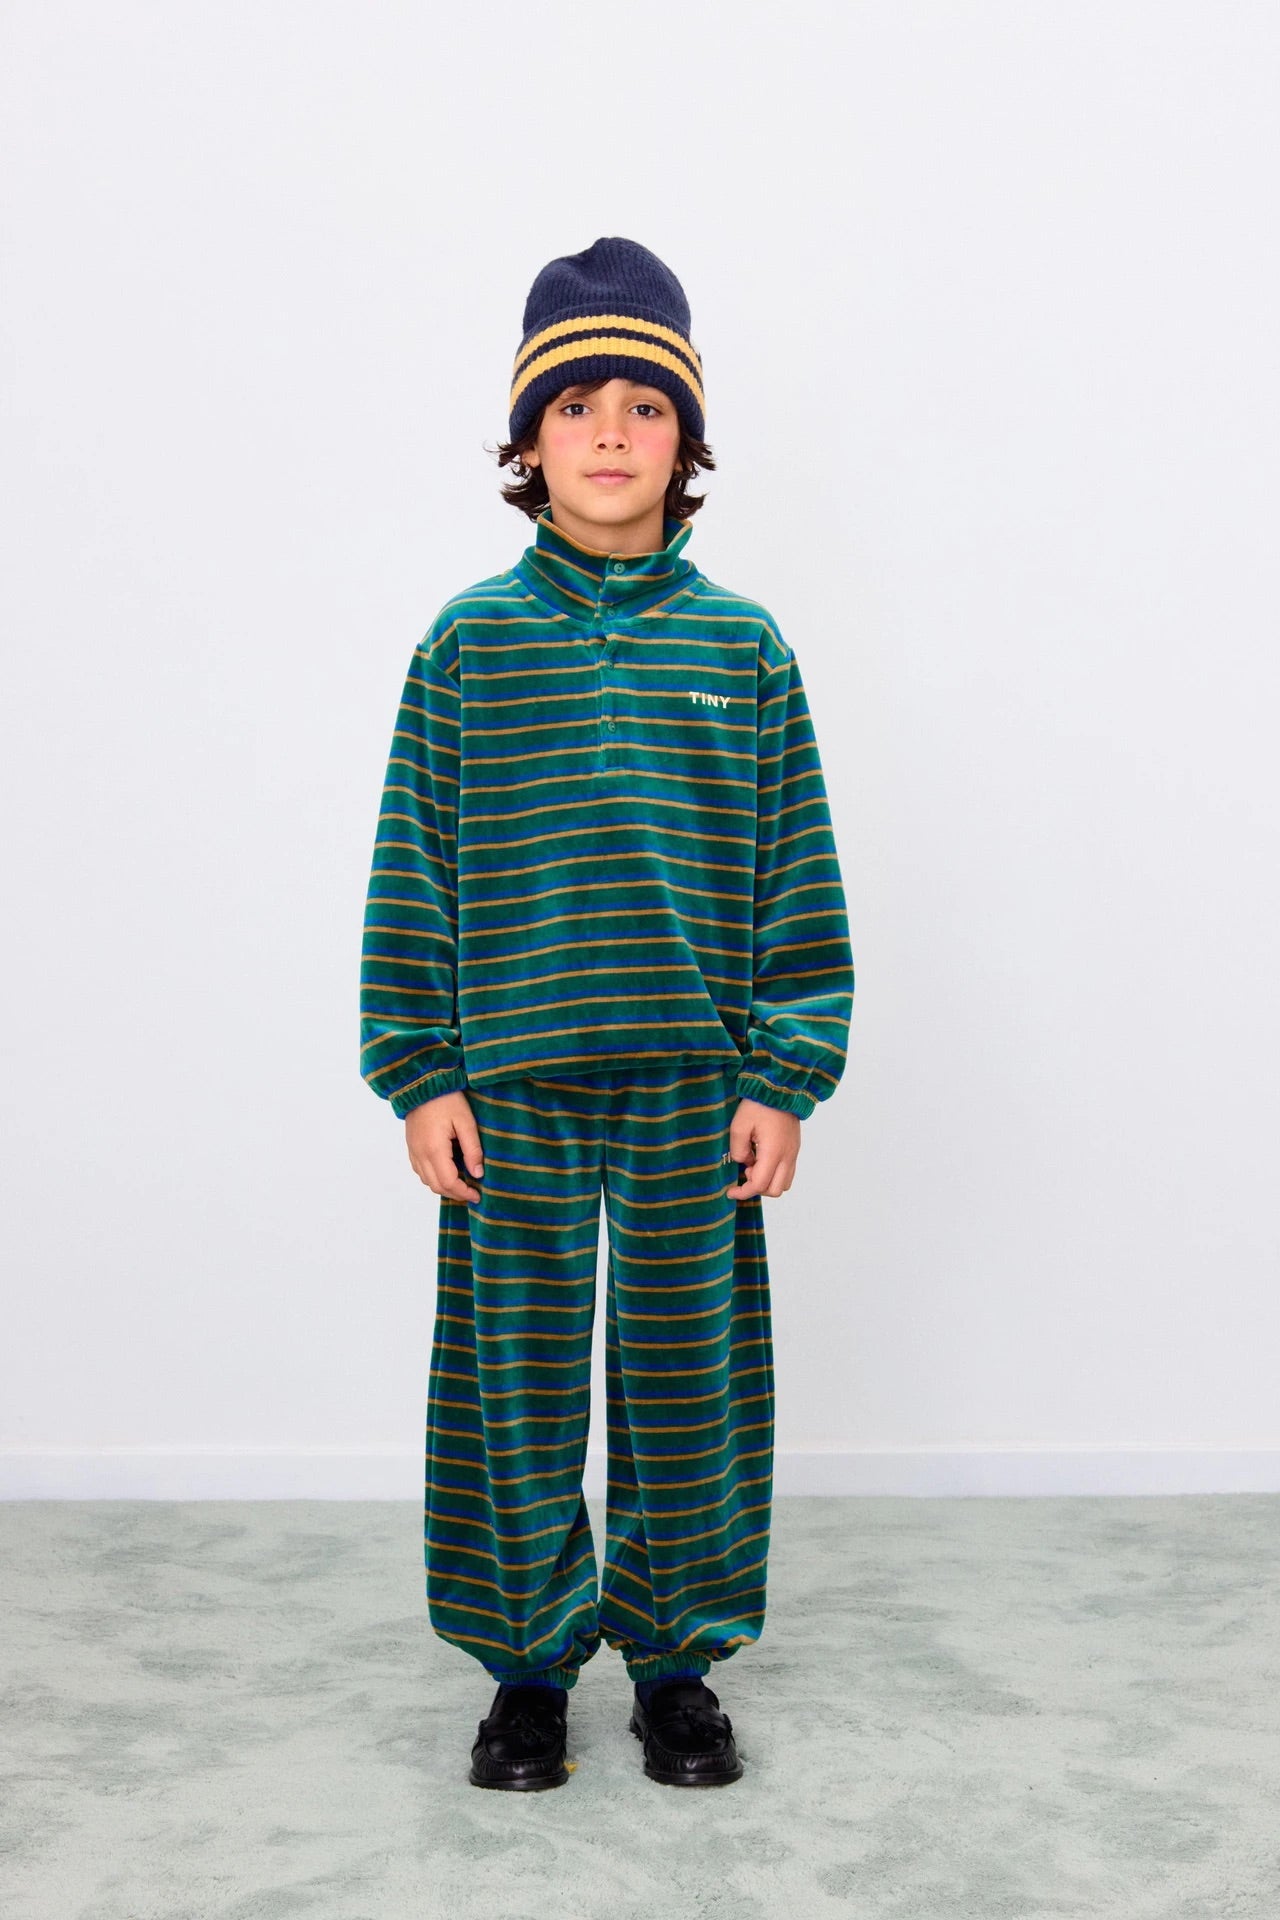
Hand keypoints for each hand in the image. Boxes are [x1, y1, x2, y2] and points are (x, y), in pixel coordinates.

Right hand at [405, 1089, 484, 1203]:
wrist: (422, 1083)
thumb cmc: (446, 1099)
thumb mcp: (466, 1121)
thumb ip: (472, 1149)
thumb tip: (477, 1173)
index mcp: (434, 1149)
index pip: (448, 1182)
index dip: (464, 1193)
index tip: (478, 1195)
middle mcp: (420, 1154)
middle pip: (436, 1186)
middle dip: (455, 1194)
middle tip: (472, 1193)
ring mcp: (413, 1151)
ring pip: (427, 1181)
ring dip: (444, 1187)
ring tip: (462, 1184)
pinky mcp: (411, 1146)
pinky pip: (420, 1171)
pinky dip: (433, 1178)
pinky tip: (447, 1172)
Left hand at [725, 1097, 800, 1199]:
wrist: (781, 1088)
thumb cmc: (759, 1105)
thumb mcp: (739, 1125)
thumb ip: (737, 1149)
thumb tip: (743, 1162)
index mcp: (773, 1152)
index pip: (760, 1184)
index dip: (743, 1192)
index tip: (730, 1191)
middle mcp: (787, 1156)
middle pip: (775, 1190)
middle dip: (757, 1187)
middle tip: (745, 1171)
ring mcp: (794, 1153)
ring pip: (784, 1183)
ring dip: (768, 1181)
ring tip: (754, 1164)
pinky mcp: (795, 1148)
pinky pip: (788, 1172)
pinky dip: (775, 1173)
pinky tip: (763, 1158)